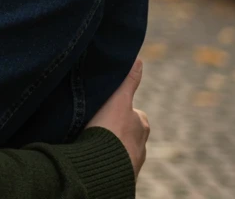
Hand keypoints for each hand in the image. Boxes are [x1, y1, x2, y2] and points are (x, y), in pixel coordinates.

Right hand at [86, 60, 150, 179]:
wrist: (103, 166)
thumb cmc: (111, 130)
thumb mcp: (118, 99)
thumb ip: (129, 81)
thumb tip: (139, 59)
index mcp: (142, 125)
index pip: (133, 113)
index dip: (118, 110)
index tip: (104, 111)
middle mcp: (141, 145)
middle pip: (127, 132)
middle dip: (115, 131)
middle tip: (96, 127)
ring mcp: (131, 162)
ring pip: (120, 149)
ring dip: (109, 147)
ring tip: (92, 142)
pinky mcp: (121, 176)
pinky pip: (113, 165)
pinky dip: (106, 160)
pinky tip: (93, 156)